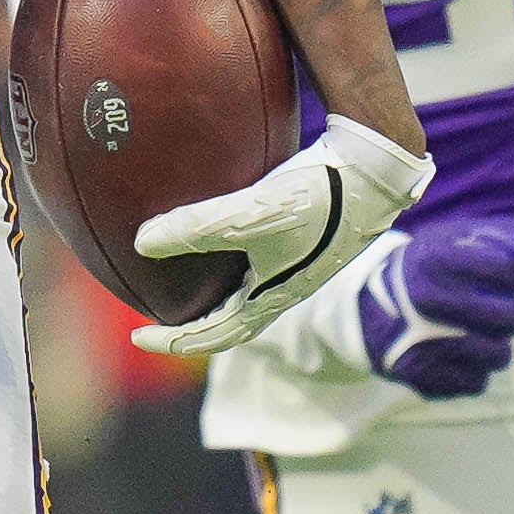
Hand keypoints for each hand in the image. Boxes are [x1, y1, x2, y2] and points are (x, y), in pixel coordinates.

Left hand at [130, 115, 438, 359]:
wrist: (374, 171)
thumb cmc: (316, 197)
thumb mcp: (249, 215)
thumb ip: (195, 228)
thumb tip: (141, 243)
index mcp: (272, 297)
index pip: (216, 336)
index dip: (175, 342)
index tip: (139, 337)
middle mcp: (285, 285)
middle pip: (231, 317)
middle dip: (193, 320)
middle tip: (157, 310)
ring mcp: (297, 260)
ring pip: (245, 285)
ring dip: (212, 287)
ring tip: (181, 270)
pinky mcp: (305, 231)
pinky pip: (257, 250)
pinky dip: (229, 246)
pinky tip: (216, 215)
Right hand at [351, 212, 513, 398]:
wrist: (372, 304)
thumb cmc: (432, 265)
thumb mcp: (464, 235)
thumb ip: (511, 238)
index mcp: (440, 259)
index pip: (507, 269)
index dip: (508, 272)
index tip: (491, 272)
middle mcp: (430, 299)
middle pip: (512, 317)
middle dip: (506, 311)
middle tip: (483, 305)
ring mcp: (427, 342)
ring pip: (499, 355)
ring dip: (492, 344)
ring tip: (470, 332)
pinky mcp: (424, 378)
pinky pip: (477, 382)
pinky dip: (471, 370)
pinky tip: (455, 354)